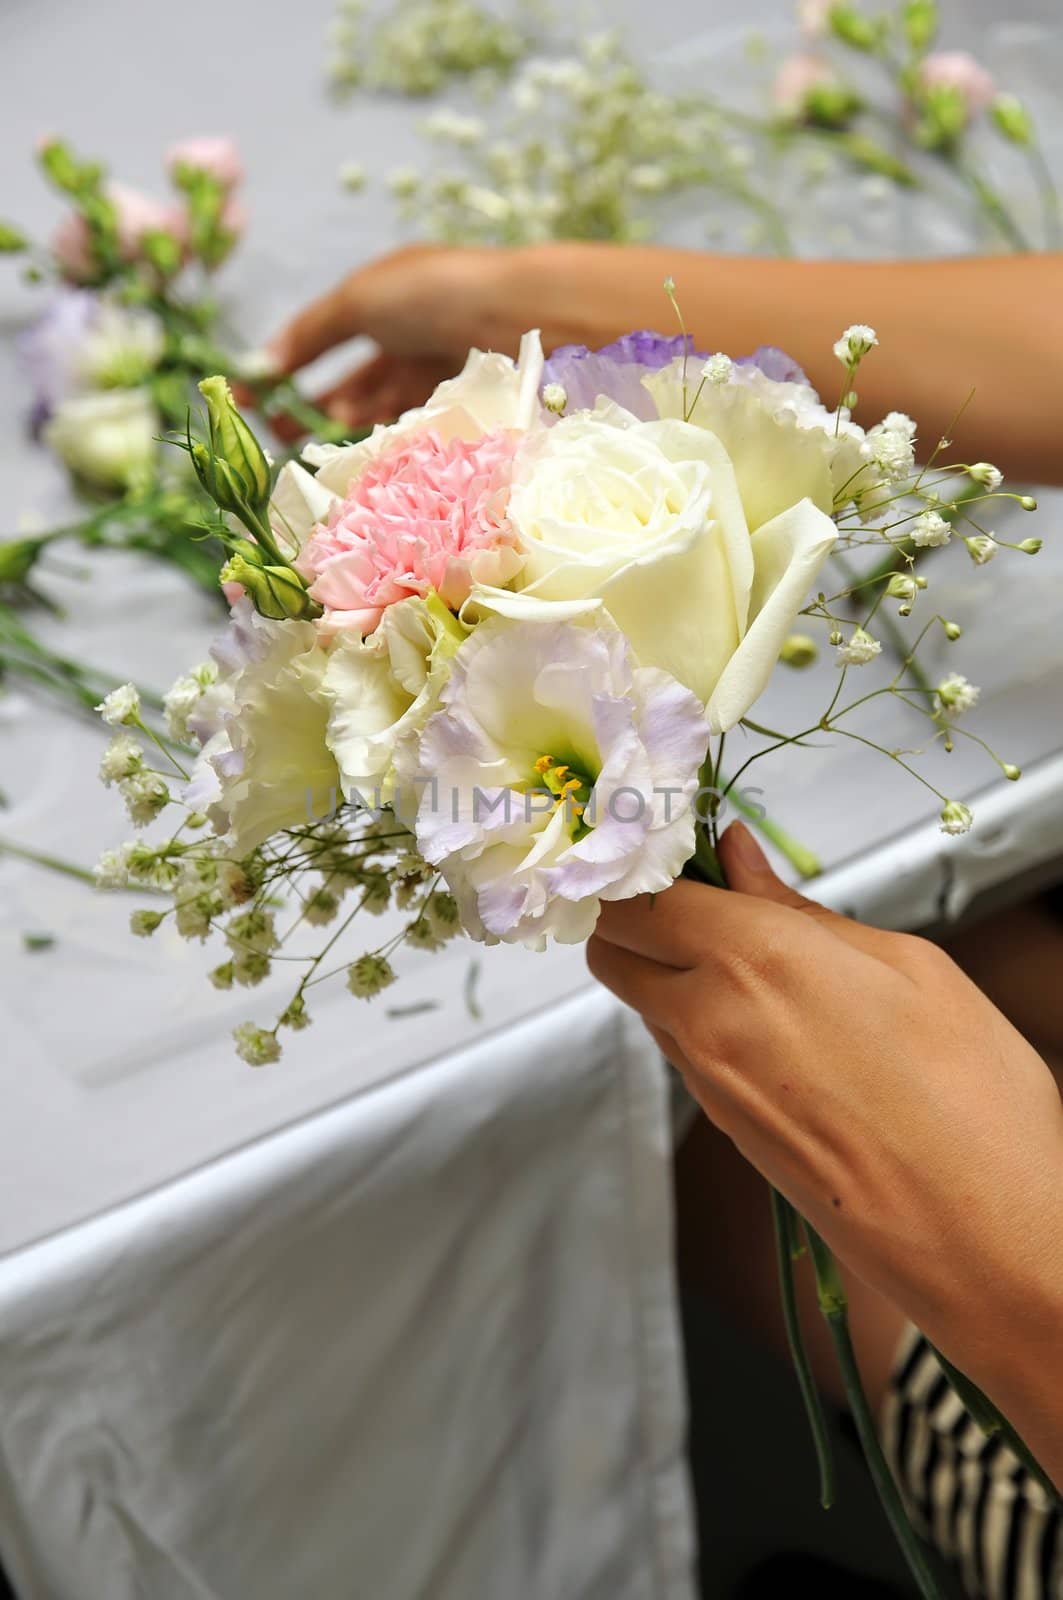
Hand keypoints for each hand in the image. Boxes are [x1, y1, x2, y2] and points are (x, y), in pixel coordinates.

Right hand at [254, 241, 639, 437]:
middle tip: (276, 440)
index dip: (291, 367)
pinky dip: (384, 446)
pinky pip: (415, 434)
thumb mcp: (361, 299)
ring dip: (345, 432)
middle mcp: (417, 340)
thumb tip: (263, 364)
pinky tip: (357, 461)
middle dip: (312, 410)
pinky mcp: (464, 414)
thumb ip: (310, 332)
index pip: (329, 338)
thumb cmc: (435, 293)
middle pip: (355, 384)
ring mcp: (443, 379)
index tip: (253, 399)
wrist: (519, 317)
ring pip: (383, 414)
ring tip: (312, 452)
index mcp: (390, 302)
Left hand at [587, 824, 1062, 1399]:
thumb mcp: (907, 967)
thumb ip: (799, 908)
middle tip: (702, 895)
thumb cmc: (974, 1103)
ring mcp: (709, 1084)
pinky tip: (776, 1019)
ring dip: (671, 968)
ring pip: (645, 1002)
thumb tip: (739, 860)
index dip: (646, 864)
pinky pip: (684, 1052)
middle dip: (637, 914)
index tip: (677, 846)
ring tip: (757, 958)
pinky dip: (701, 1021)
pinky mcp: (725, 1128)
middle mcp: (708, 1022)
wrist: (986, 1242)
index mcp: (752, 960)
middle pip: (613, 949)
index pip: (637, 896)